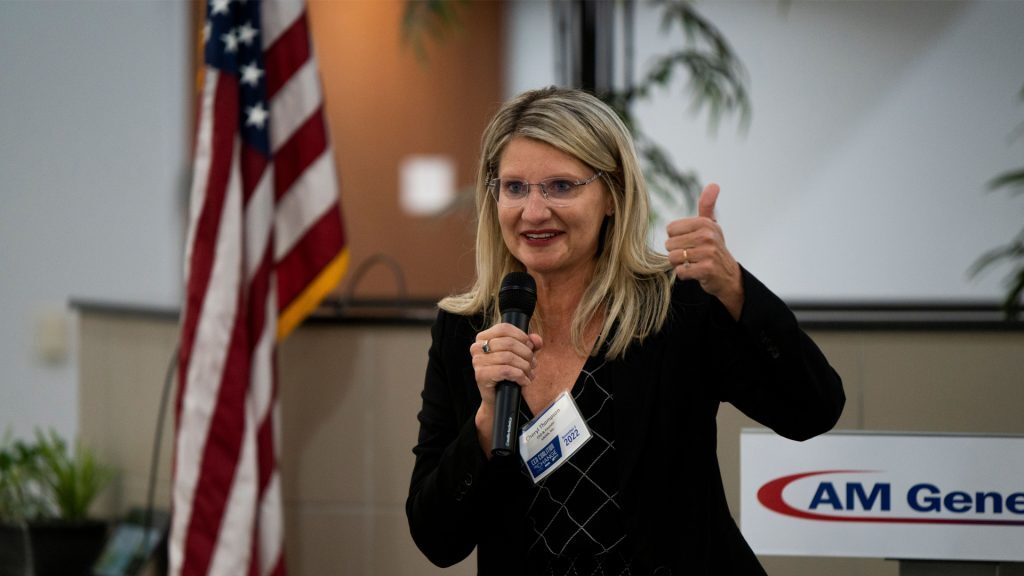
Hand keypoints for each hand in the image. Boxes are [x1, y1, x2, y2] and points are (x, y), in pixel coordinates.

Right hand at [471, 324, 542, 455]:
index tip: (530, 347)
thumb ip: (530, 344)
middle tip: (533, 364)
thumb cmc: (508, 375)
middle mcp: (477, 347)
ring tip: (529, 374)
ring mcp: (477, 361)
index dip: (522, 336)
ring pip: (509, 357)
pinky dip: (519, 376)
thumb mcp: (520, 355)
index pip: (504, 328)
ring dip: (524, 366)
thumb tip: (536, 339)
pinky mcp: (481, 375)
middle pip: (509, 343)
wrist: (498, 399)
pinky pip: (506, 371)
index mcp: (483, 337)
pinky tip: (524, 381)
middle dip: (526, 354)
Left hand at [665, 183, 743, 318]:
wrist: (729, 276)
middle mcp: (707, 235)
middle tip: (692, 255)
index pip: (670, 229)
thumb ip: (707, 205)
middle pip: (670, 244)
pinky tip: (695, 272)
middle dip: (677, 252)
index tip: (690, 242)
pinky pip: (680, 271)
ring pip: (673, 258)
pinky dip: (684, 274)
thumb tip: (714, 184)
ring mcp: (708, 253)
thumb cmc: (713, 248)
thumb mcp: (711, 225)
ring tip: (693, 263)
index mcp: (705, 223)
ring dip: (680, 264)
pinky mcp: (707, 269)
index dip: (676, 239)